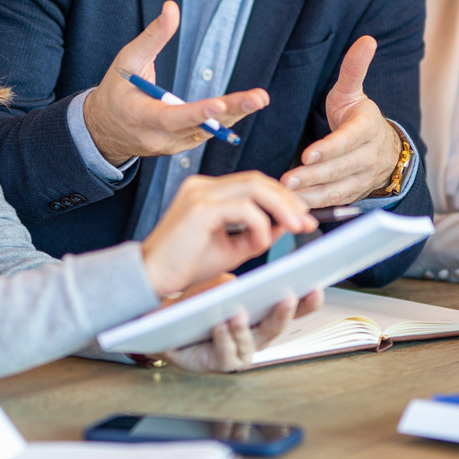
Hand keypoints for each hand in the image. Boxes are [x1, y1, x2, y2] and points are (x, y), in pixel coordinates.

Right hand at [83, 0, 269, 163]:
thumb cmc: (115, 90)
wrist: (104, 129)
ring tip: (258, 99)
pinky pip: (205, 134)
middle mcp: (158, 137)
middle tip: (256, 98)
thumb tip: (171, 8)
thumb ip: (152, 36)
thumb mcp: (127, 60)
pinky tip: (244, 106)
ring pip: (207, 132)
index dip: (196, 112)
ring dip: (234, 115)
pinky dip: (225, 120)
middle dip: (229, 112)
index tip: (219, 104)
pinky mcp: (180, 146)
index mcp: (140, 116)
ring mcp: (171, 145)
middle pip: (198, 126)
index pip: (170, 117)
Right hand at [141, 172, 314, 295]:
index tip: (303, 216)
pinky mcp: (199, 208)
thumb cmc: (185, 265)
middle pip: (257, 181)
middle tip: (307, 221)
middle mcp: (203, 185)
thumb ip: (257, 233)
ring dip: (281, 208)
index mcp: (208, 191)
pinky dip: (259, 224)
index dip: (281, 197)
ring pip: (253, 188)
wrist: (151, 277)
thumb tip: (286, 224)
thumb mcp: (231, 248)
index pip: (253, 184)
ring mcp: (199, 193)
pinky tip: (262, 241)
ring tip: (296, 227)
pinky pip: (242, 208)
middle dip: (287, 200)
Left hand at [160, 288, 324, 372]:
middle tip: (287, 297)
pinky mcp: (219, 363)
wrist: (164, 324)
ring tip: (239, 313)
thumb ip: (226, 285)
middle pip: (275, 329)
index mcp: (260, 317)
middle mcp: (254, 337)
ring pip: (250, 344)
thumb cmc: (194, 307)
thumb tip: (237, 283)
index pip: (290, 310)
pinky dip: (224, 339)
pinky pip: (226, 355)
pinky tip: (220, 325)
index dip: (306, 303)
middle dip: (283, 313)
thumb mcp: (211, 288)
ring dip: (245, 329)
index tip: (316, 287)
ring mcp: (239, 352)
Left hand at [282, 36, 400, 206]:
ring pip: (339, 189)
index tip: (308, 155)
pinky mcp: (356, 193)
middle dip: (314, 177)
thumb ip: (354, 69)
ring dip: (313, 195)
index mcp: (368, 128)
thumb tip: (366, 40)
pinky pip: (337, 202)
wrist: (383, 148)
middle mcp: (371, 155)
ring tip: (288, 197)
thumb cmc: (358, 117)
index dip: (330, 149)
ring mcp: (365, 177)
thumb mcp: (353, 93)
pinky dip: (318, 206)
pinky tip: (297, 207)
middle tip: (287, 181)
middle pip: (342, 168)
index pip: (348, 140)